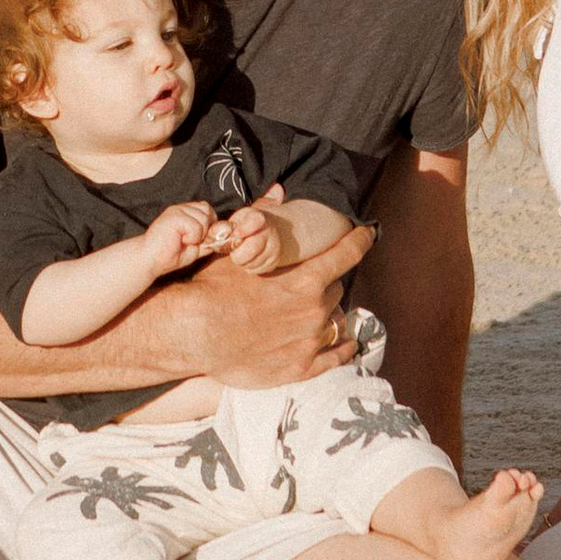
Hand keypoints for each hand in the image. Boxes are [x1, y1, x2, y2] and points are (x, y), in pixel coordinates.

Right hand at [141, 202, 221, 273]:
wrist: (150, 260)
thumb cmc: (169, 255)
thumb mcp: (195, 248)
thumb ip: (208, 240)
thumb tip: (225, 236)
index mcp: (185, 212)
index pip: (208, 209)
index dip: (210, 224)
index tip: (200, 239)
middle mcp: (182, 208)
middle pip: (208, 211)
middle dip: (206, 229)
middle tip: (191, 241)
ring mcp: (177, 210)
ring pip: (204, 219)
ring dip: (198, 235)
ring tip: (183, 241)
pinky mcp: (174, 216)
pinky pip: (196, 226)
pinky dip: (192, 238)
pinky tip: (180, 240)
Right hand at [161, 230, 373, 389]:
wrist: (193, 334)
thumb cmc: (213, 289)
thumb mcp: (239, 250)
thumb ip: (263, 220)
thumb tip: (278, 190)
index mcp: (306, 278)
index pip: (346, 255)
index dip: (360, 241)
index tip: (367, 234)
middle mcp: (314, 309)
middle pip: (335, 289)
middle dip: (325, 283)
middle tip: (309, 283)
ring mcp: (309, 341)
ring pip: (334, 321)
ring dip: (327, 313)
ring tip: (315, 312)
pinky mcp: (301, 368)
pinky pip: (335, 358)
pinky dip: (343, 349)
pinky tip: (347, 345)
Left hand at [216, 200, 278, 271]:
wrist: (273, 231)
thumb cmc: (247, 225)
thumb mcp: (237, 219)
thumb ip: (225, 227)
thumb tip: (214, 239)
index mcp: (258, 218)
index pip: (254, 222)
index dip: (242, 230)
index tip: (235, 235)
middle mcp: (270, 232)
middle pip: (250, 250)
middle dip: (237, 253)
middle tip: (234, 248)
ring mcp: (274, 248)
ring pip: (250, 263)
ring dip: (242, 261)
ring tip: (243, 252)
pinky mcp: (274, 262)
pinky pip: (255, 270)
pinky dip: (249, 266)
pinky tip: (251, 257)